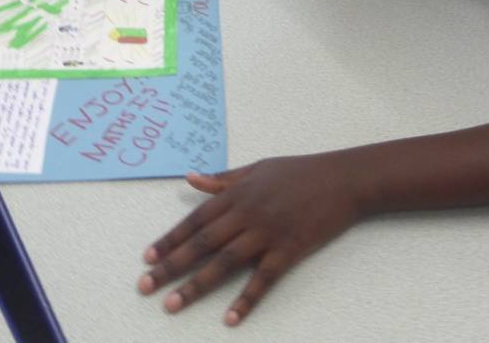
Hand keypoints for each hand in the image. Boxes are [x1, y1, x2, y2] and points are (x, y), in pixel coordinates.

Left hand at [138, 155, 363, 325]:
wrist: (343, 180)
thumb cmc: (299, 172)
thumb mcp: (257, 168)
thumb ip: (222, 179)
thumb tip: (190, 178)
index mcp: (237, 193)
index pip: (195, 220)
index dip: (169, 239)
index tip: (146, 257)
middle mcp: (247, 213)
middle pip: (202, 243)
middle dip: (170, 265)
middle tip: (145, 286)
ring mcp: (267, 233)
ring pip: (224, 262)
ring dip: (196, 285)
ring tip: (172, 305)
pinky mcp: (289, 250)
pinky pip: (263, 279)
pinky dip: (246, 299)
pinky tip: (230, 318)